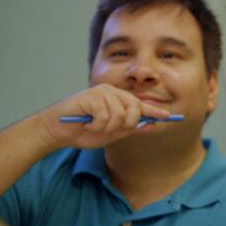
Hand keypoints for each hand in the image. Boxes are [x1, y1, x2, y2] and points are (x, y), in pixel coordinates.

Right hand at [36, 84, 170, 149]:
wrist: (57, 131)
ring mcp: (101, 92)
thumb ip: (130, 129)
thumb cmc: (83, 131)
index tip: (168, 117)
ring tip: (93, 125)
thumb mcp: (111, 133)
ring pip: (120, 116)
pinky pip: (106, 117)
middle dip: (126, 124)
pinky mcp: (92, 96)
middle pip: (135, 109)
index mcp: (117, 100)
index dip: (154, 111)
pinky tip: (87, 123)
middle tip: (109, 128)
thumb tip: (153, 126)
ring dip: (106, 127)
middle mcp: (112, 92)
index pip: (140, 105)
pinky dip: (97, 125)